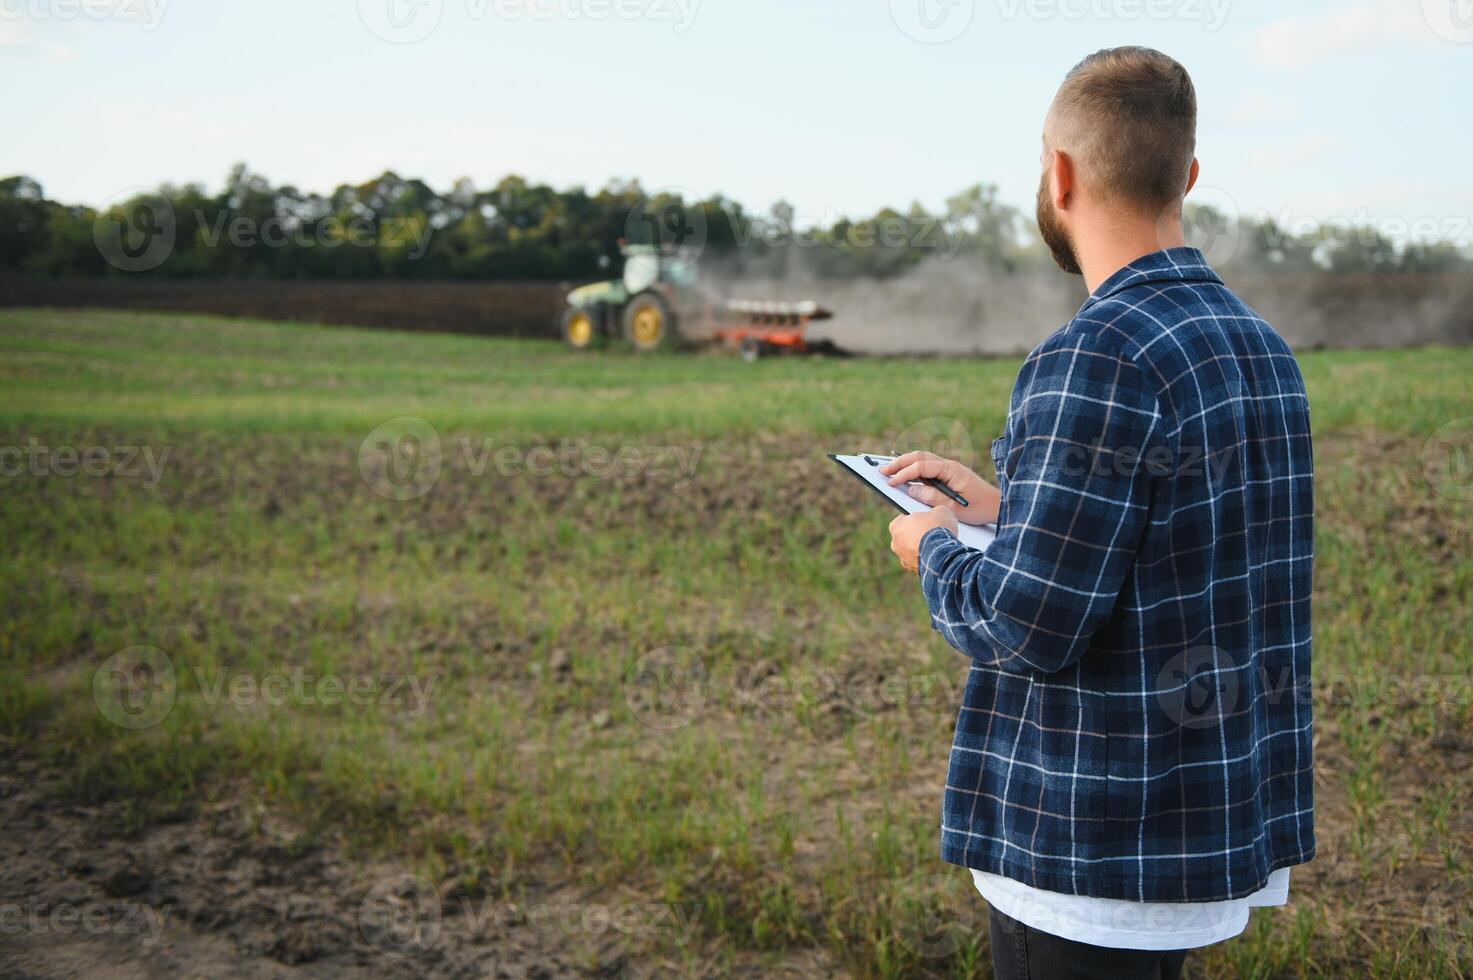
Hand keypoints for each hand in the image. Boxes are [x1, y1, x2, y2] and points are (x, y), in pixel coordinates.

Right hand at [880, 452, 1000, 525]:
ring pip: (922, 460)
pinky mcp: (947, 474)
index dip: (904, 474)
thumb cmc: (978, 507)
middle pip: (919, 457)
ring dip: (904, 464)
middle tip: (882, 471)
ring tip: (888, 472)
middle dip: (899, 463)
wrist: (996, 506)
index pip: (921, 466)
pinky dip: (913, 470)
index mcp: (951, 470)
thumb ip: (931, 498)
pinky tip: (903, 476)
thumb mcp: (953, 508)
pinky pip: (926, 468)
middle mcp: (949, 465)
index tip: (890, 482)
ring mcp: (948, 469)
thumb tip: (911, 489)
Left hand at [889, 508, 957, 572]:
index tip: (927, 520)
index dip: (918, 519)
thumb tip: (939, 516)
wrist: (942, 553)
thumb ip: (935, 512)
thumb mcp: (941, 511)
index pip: (905, 519)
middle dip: (918, 535)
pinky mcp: (913, 570)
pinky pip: (920, 562)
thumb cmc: (937, 529)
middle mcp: (895, 544)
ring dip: (922, 549)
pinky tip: (938, 556)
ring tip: (938, 546)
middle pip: (907, 536)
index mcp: (896, 526)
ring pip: (913, 551)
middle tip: (933, 533)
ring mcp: (903, 559)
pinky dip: (927, 560)